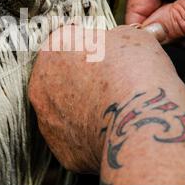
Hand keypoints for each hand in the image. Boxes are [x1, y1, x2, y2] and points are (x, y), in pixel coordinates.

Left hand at [28, 25, 183, 172]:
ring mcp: (46, 117)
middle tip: (110, 83)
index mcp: (56, 47)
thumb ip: (113, 37)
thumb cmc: (136, 77)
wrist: (142, 122)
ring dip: (82, 106)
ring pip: (63, 108)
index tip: (106, 55)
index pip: (68, 41)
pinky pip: (72, 137)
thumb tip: (115, 42)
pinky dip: (87, 134)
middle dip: (81, 78)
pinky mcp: (59, 148)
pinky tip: (107, 129)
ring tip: (111, 108)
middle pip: (60, 76)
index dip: (91, 48)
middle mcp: (41, 82)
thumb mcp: (132, 36)